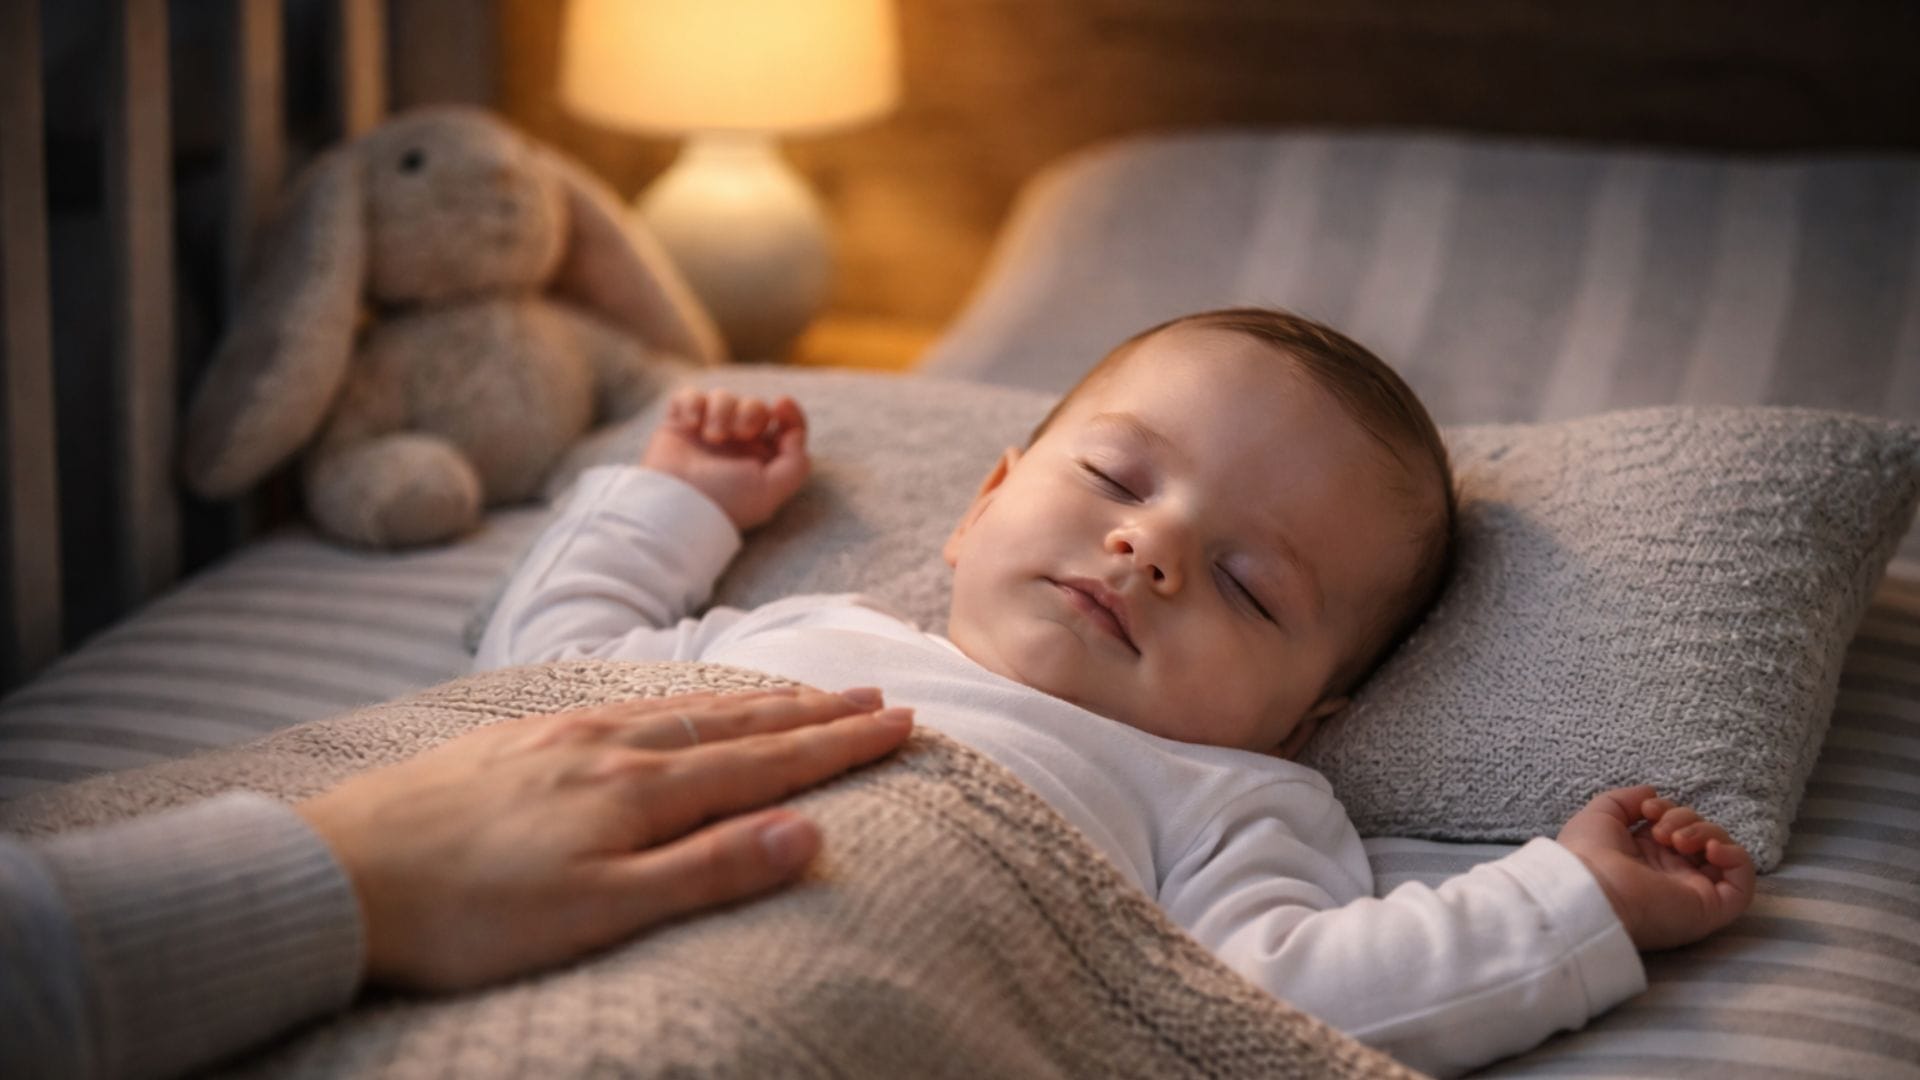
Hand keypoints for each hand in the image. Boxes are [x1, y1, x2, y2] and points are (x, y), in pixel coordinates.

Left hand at [295, 686, 910, 990]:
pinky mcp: (520, 734)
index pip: (768, 761)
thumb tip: (809, 833)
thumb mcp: (598, 913)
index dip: (840, 746)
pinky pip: (629, 701)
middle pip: (737, 722)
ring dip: (758, 700)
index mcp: (641, 792)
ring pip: (686, 706)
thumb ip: (708, 870)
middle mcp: (612, 746)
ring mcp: (563, 732)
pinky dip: (685, 696)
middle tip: (879, 695)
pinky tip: (681, 700)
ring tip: (805, 692)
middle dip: (816, 712)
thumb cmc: (470, 916)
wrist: (339, 873)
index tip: (903, 722)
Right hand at [641, 388, 808, 529]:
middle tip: (738, 433)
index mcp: (760, 459)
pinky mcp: (679, 424)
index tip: (781, 404)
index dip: (790, 411)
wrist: (675, 503)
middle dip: (750, 412)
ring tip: (712, 437)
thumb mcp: (771, 490)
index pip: (785, 426)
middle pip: (755, 405)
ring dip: (721, 411)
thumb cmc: (726, 500)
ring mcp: (706, 432)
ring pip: (723, 397)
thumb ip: (796, 463)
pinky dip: (692, 404)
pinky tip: (690, 424)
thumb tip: (794, 433)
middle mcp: (736, 445)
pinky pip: (689, 396)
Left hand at [1556, 785, 1755, 950]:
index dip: (1670, 809)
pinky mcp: (1711, 909)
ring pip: (1723, 853)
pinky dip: (1736, 857)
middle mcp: (1672, 874)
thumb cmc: (1587, 856)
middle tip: (1661, 831)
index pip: (1678, 826)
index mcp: (1647, 857)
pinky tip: (1711, 850)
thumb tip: (1652, 793)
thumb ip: (1626, 799)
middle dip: (1686, 819)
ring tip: (1677, 840)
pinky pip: (1744, 882)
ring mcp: (1693, 891)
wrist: (1590, 893)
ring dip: (1706, 833)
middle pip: (1702, 835)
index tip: (1648, 809)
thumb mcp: (1600, 815)